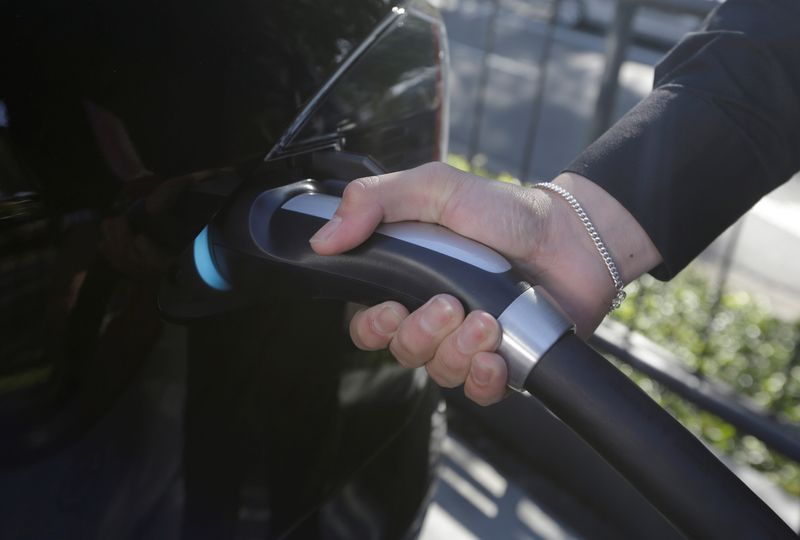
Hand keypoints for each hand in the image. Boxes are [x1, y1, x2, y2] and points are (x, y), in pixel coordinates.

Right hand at [310, 162, 660, 404]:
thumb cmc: (503, 212)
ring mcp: (469, 343)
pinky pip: (478, 392)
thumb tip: (323, 237)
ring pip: (439, 371)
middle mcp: (434, 317)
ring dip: (458, 349)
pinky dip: (483, 378)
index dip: (371, 326)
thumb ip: (375, 202)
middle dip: (420, 333)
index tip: (390, 307)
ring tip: (486, 319)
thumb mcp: (435, 189)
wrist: (571, 236)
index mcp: (410, 280)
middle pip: (401, 351)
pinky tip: (495, 356)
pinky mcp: (503, 365)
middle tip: (448, 304)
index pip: (368, 323)